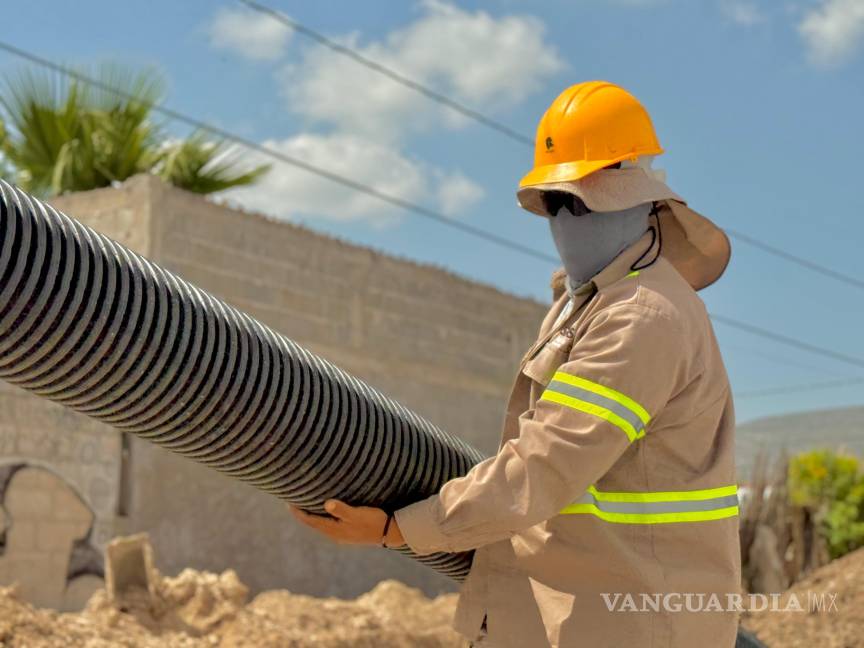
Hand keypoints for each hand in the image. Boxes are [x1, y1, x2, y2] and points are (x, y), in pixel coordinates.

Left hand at [289, 499, 405, 547]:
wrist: (389, 534)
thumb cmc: (373, 521)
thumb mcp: (357, 513)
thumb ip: (342, 509)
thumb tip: (326, 503)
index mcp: (334, 530)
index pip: (310, 521)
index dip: (298, 512)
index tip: (288, 503)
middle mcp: (335, 534)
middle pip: (313, 524)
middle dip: (302, 514)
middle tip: (292, 502)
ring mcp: (342, 535)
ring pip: (321, 525)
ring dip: (312, 516)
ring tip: (305, 506)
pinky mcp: (348, 533)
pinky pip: (329, 525)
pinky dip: (322, 518)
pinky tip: (325, 512)